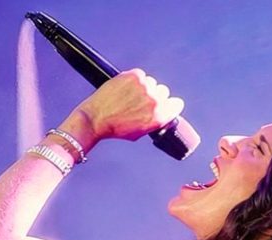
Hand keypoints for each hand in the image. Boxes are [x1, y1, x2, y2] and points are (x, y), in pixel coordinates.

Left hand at [57, 69, 184, 150]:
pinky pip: (139, 75)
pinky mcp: (134, 75)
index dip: (169, 105)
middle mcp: (155, 100)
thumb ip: (155, 121)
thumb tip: (162, 112)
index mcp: (160, 116)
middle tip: (138, 102)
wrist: (95, 119)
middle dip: (154, 96)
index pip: (176, 104)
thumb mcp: (140, 132)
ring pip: (151, 82)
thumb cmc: (115, 128)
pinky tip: (123, 89)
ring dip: (142, 87)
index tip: (164, 105)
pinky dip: (132, 80)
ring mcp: (145, 86)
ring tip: (127, 97)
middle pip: (163, 92)